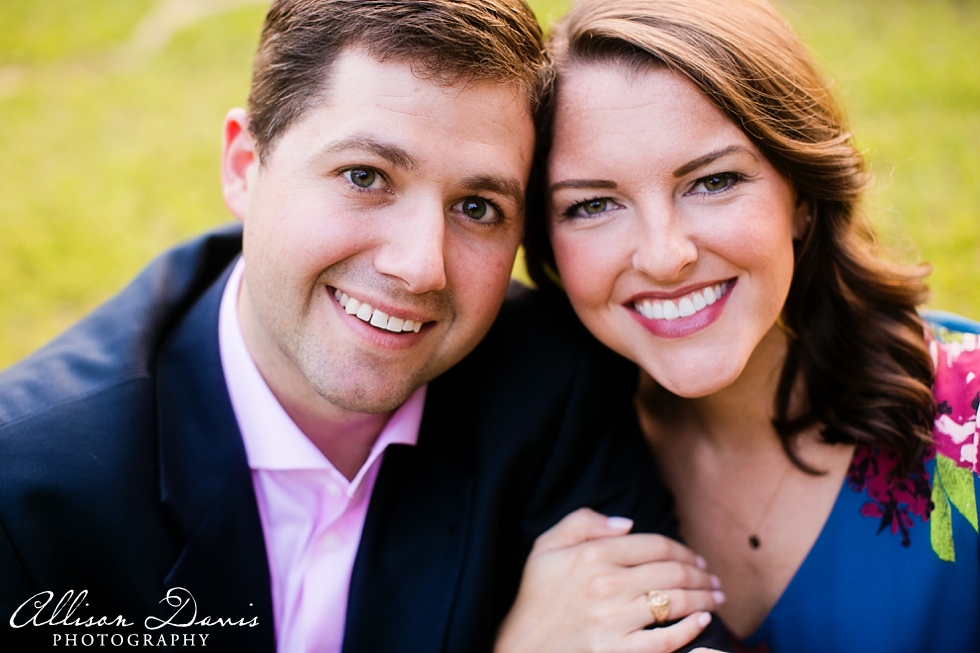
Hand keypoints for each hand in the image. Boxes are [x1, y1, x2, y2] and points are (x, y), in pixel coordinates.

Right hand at [495, 508, 723, 652]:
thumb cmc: (535, 597)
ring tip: (716, 598)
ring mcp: (614, 621)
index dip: (683, 550)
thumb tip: (628, 524)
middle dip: (701, 574)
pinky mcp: (618, 651)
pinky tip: (702, 621)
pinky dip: (691, 629)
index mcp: (593, 555)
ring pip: (676, 603)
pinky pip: (666, 640)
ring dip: (705, 598)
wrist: (518, 647)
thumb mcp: (546, 547)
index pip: (655, 545)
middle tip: (713, 578)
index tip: (696, 558)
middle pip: (672, 573)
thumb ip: (583, 522)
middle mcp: (607, 585)